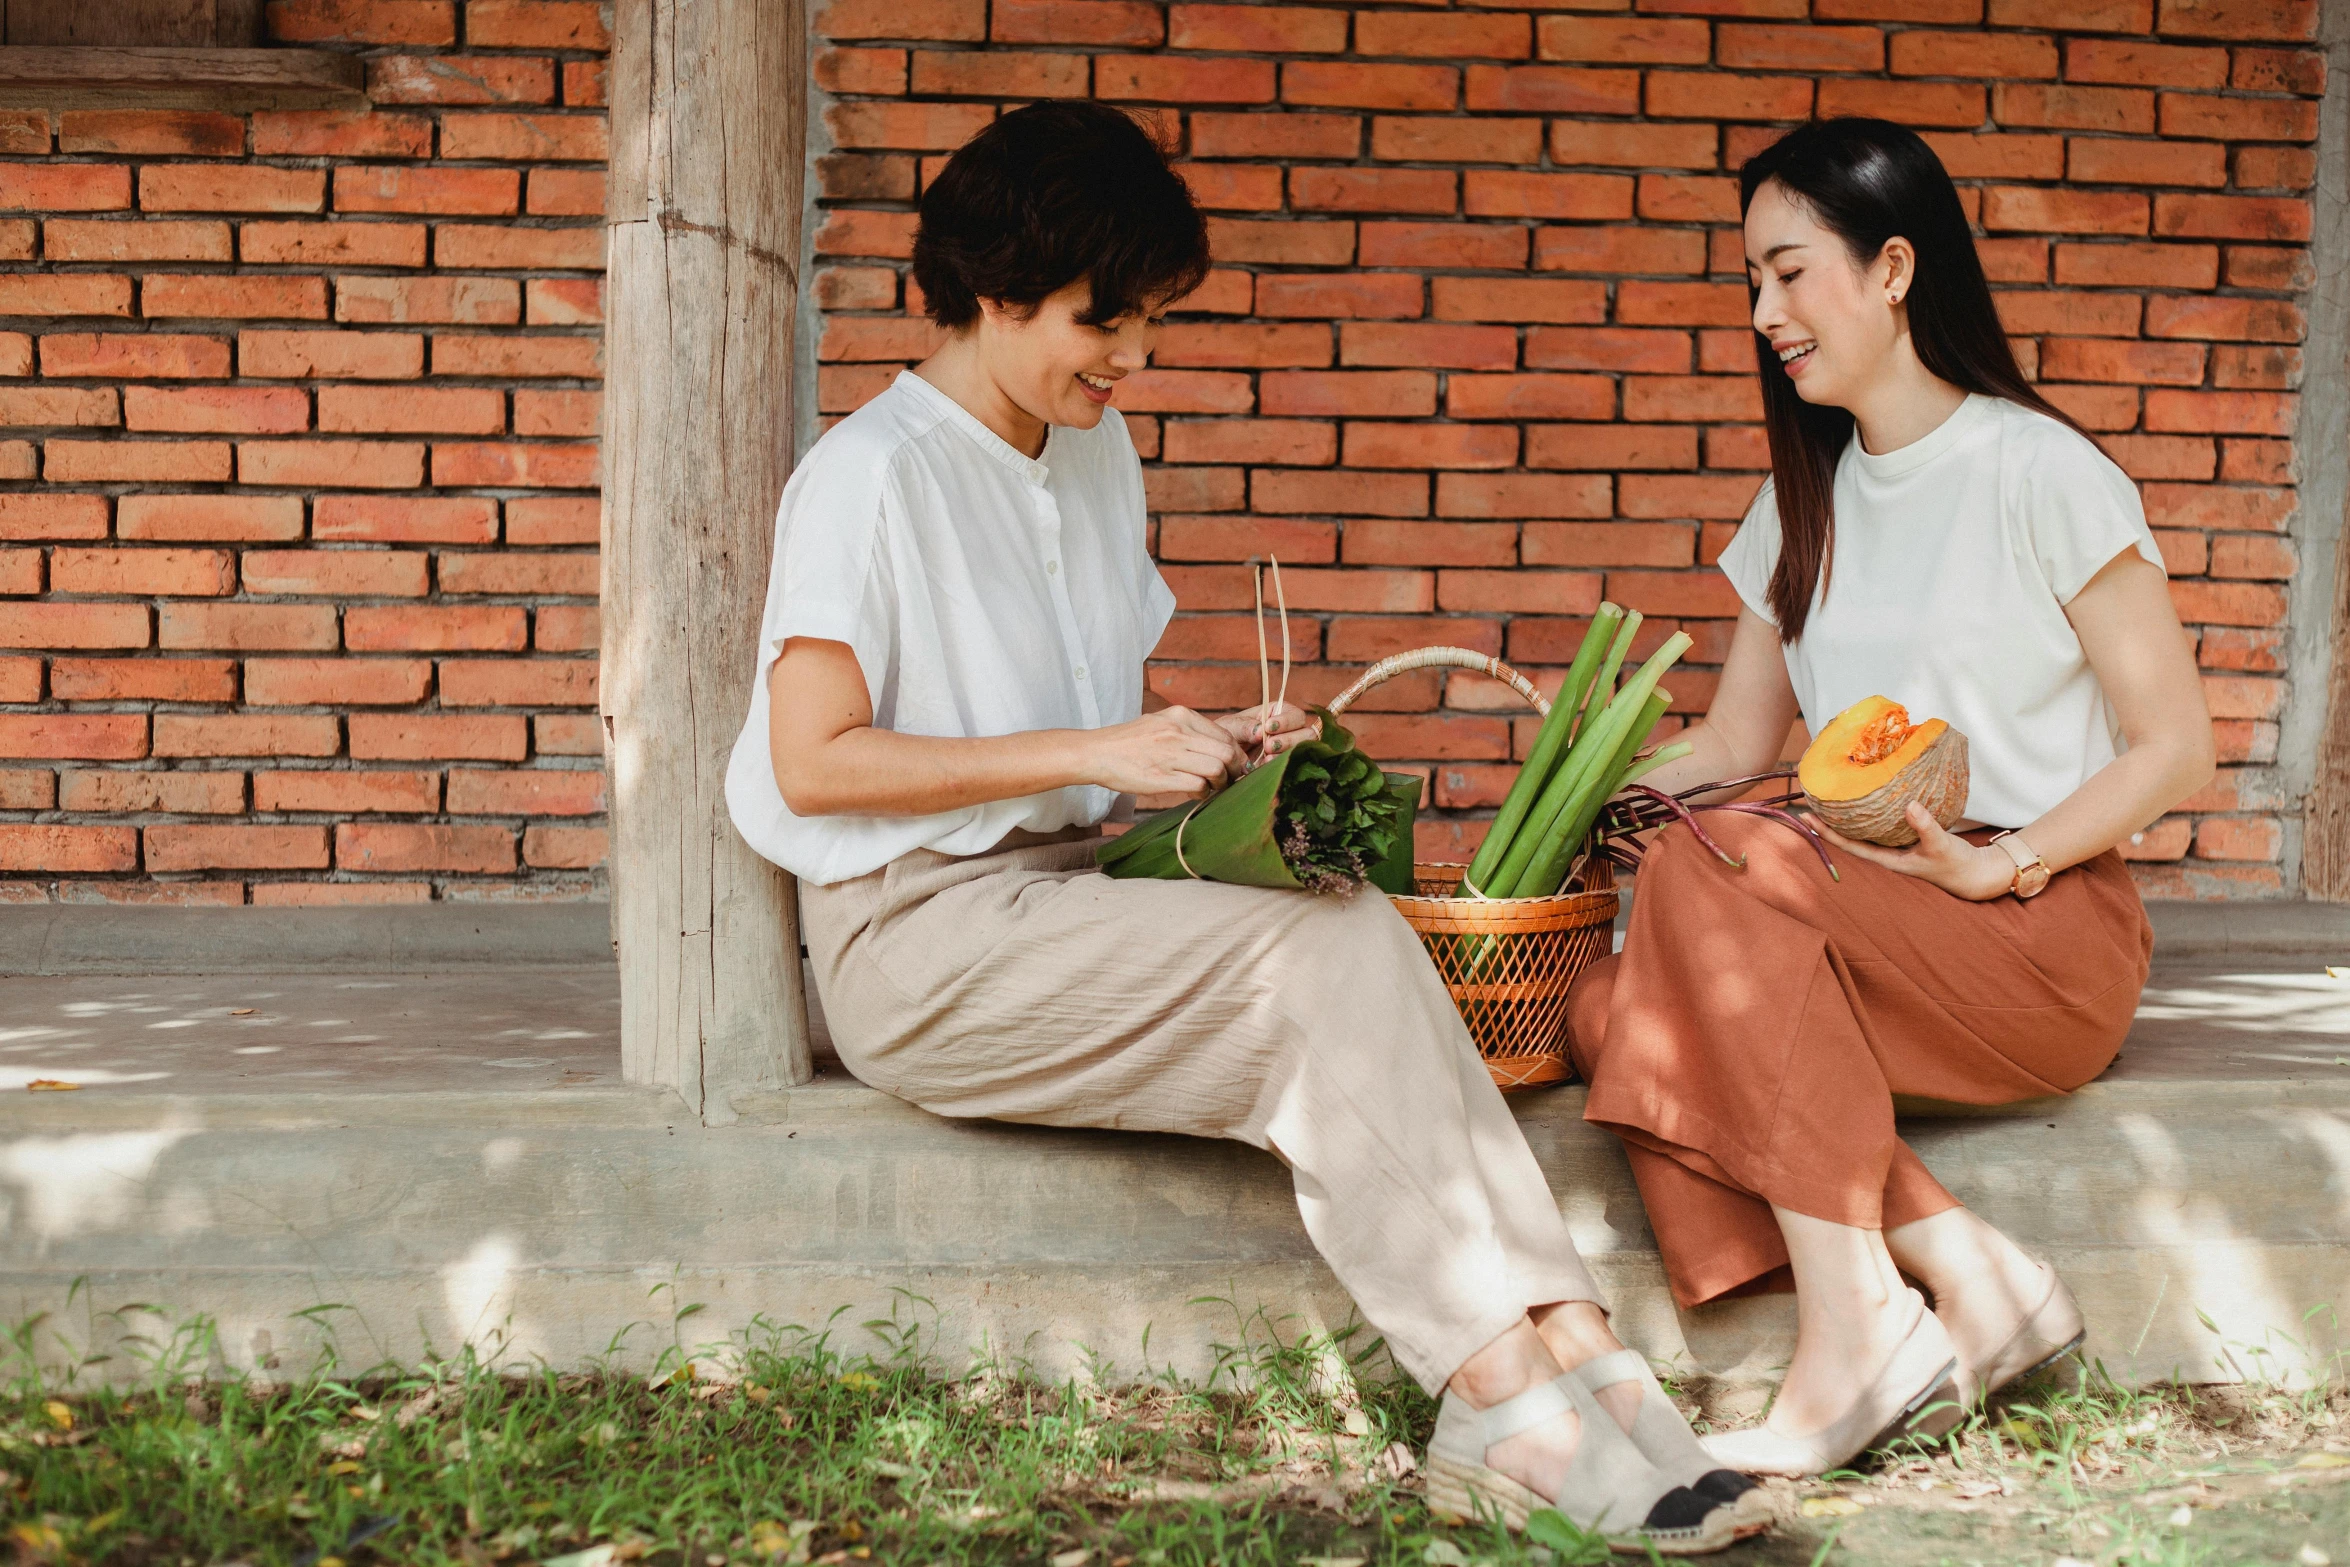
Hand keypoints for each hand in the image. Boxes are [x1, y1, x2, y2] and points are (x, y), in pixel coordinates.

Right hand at [1086, 706, 1247, 798]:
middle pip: (1228, 752)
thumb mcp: (1161, 722)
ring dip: (1221, 783)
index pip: (1225, 735)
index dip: (1236, 754)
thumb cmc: (1130, 741)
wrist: (1097, 752)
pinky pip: (1198, 785)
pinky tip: (1197, 794)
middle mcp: (1179, 731)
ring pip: (1217, 769)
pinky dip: (1204, 793)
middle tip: (1229, 780)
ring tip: (1212, 788)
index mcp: (1181, 715)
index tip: (1234, 766)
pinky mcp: (1162, 777)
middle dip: (1235, 770)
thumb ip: (1188, 730)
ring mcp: (1170, 754)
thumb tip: (1218, 747)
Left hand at [1218, 701, 1318, 763]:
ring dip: (1288, 753)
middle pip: (1308, 734)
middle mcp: (1289, 732)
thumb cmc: (1226, 735)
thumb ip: (1245, 727)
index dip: (1286, 721)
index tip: (1268, 727)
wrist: (1219, 758)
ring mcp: (1289, 751)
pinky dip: (1282, 766)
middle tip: (1268, 746)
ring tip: (1267, 758)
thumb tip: (1260, 731)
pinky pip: (1294, 767)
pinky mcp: (1285, 767)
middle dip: (1289, 739)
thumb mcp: (1231, 727)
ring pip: (1304, 751)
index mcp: (1279, 714)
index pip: (1296, 715)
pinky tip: (1267, 766)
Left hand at [1812, 801, 2017, 900]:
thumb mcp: (1941, 845)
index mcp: (1888, 860)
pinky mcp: (1904, 837)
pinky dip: (1870, 811)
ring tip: (1828, 796)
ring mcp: (1894, 845)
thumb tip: (1909, 805)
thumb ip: (1926, 827)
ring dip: (1847, 816)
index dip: (1828, 833)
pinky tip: (1864, 797)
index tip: (1808, 819)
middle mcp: (1886, 853)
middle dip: (1830, 821)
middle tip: (1808, 800)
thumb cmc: (1955, 863)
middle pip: (1850, 836)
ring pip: (1864, 829)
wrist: (1972, 872)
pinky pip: (1880, 823)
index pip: (1850, 846)